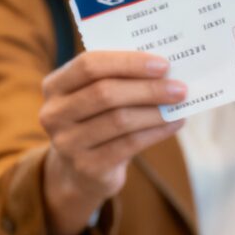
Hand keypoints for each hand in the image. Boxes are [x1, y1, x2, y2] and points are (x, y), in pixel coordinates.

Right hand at [39, 51, 185, 234]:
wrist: (79, 171)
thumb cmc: (97, 119)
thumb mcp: (97, 95)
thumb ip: (120, 78)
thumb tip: (167, 69)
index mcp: (55, 85)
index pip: (89, 65)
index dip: (128, 62)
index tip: (163, 64)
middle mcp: (54, 113)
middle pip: (105, 93)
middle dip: (148, 88)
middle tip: (180, 87)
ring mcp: (67, 143)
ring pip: (119, 120)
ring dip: (156, 110)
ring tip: (180, 103)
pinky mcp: (87, 167)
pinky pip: (128, 144)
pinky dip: (157, 131)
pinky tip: (175, 123)